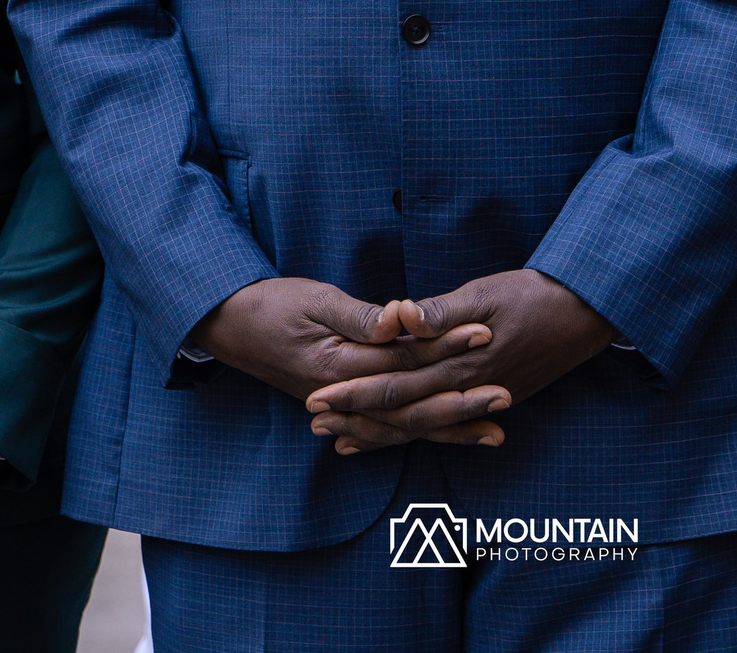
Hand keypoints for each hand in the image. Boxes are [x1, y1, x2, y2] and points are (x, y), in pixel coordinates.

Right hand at [189, 276, 488, 404]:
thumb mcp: (315, 299)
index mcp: (337, 365)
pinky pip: (386, 428)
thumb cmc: (272, 304)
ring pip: (403, 425)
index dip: (446, 347)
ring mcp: (342, 407)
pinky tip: (446, 438)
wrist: (229, 326)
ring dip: (449, 428)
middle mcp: (342, 396)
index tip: (485, 332)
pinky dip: (418, 434)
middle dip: (460, 401)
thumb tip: (401, 320)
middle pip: (411, 404)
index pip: (404, 359)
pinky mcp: (343, 406)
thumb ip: (359, 316)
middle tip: (507, 394)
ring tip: (493, 432)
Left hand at [304, 269, 617, 453]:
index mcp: (459, 362)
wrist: (584, 314)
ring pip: (420, 425)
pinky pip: (444, 424)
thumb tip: (401, 316)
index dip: (355, 389)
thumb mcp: (485, 293)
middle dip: (356, 415)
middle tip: (314, 420)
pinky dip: (414, 431)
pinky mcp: (489, 400)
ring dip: (378, 432)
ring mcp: (479, 399)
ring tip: (340, 440)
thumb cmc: (534, 295)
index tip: (317, 394)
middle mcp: (466, 389)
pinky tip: (393, 436)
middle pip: (401, 410)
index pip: (396, 381)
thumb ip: (442, 312)